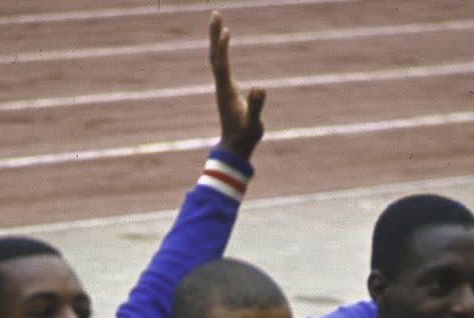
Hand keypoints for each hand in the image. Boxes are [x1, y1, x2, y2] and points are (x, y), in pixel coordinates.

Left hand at [209, 11, 264, 160]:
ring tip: (218, 19)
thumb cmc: (246, 137)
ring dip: (216, 38)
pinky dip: (221, 48)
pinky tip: (224, 39)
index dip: (222, 48)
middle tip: (215, 13)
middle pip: (214, 56)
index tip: (225, 30)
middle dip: (214, 35)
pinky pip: (221, 63)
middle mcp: (221, 86)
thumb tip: (259, 89)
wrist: (235, 148)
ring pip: (216, 58)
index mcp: (226, 91)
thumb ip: (255, 107)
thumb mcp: (254, 124)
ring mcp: (223, 86)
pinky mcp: (226, 88)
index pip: (221, 65)